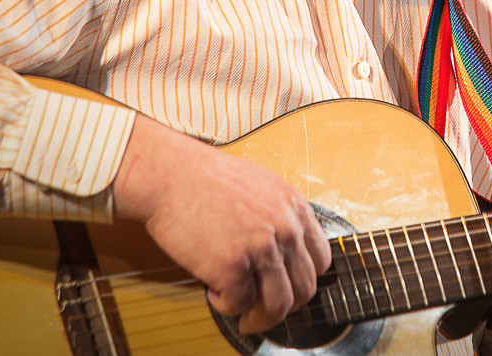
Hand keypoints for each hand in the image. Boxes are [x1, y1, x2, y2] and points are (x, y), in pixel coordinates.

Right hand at [112, 115, 332, 333]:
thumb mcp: (261, 186)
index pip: (321, 260)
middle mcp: (285, 228)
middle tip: (264, 308)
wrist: (171, 174)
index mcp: (295, 208)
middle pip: (305, 289)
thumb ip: (279, 216)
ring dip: (260, 318)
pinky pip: (239, 304)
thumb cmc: (206, 178)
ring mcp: (260, 248)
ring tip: (243, 316)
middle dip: (285, 306)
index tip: (287, 287)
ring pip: (278, 305)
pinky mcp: (232, 266)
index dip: (302, 279)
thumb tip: (282, 250)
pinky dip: (227, 306)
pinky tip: (214, 291)